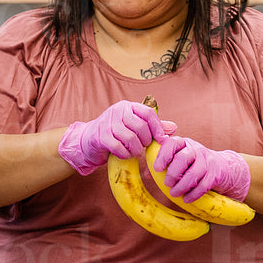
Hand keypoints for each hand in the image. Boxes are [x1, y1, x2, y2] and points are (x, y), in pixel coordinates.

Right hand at [57, 101, 172, 175]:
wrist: (88, 140)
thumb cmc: (115, 134)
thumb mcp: (134, 127)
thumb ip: (152, 126)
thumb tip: (173, 127)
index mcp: (127, 106)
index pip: (148, 113)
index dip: (157, 127)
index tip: (161, 139)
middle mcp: (117, 111)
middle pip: (141, 127)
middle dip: (146, 141)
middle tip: (143, 146)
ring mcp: (107, 123)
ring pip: (131, 138)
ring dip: (136, 150)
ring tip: (135, 152)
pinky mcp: (100, 137)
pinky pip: (119, 148)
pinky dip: (125, 154)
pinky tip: (125, 155)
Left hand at [151, 136, 250, 202]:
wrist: (222, 168)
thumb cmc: (192, 165)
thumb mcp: (177, 161)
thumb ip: (162, 165)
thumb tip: (147, 174)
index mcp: (183, 143)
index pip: (172, 143)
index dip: (163, 155)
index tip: (157, 168)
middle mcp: (196, 149)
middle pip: (184, 158)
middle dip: (173, 173)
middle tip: (166, 184)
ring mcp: (208, 160)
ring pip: (194, 173)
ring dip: (182, 186)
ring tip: (174, 194)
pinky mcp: (216, 173)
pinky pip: (204, 184)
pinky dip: (194, 194)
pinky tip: (186, 199)